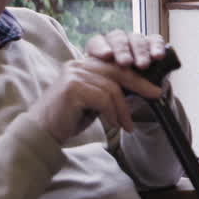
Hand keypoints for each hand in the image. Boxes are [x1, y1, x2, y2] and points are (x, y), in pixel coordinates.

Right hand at [32, 30, 168, 143]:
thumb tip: (136, 90)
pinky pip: (103, 98)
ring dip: (123, 109)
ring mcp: (74, 74)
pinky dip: (112, 113)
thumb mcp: (93, 102)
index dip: (136, 75)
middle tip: (156, 94)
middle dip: (139, 84)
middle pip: (117, 72)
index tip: (153, 87)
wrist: (42, 132)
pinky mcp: (73, 88)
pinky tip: (114, 124)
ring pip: (112, 88)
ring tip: (126, 125)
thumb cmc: (68, 119)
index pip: (115, 66)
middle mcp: (78, 65)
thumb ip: (108, 92)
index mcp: (83, 65)